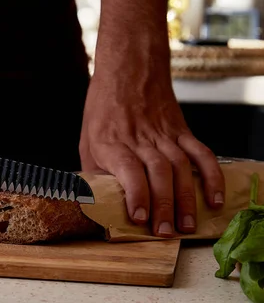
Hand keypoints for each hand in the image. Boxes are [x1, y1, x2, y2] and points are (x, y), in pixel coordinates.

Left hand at [79, 71, 224, 236]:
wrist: (129, 70)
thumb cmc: (103, 109)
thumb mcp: (87, 140)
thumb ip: (95, 172)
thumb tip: (99, 204)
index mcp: (112, 142)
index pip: (128, 170)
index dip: (136, 194)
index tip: (140, 218)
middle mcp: (139, 139)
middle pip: (158, 173)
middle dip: (164, 206)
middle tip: (166, 232)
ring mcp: (164, 134)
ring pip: (180, 167)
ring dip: (186, 199)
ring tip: (187, 226)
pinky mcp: (181, 131)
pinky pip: (201, 154)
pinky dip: (211, 176)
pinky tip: (214, 199)